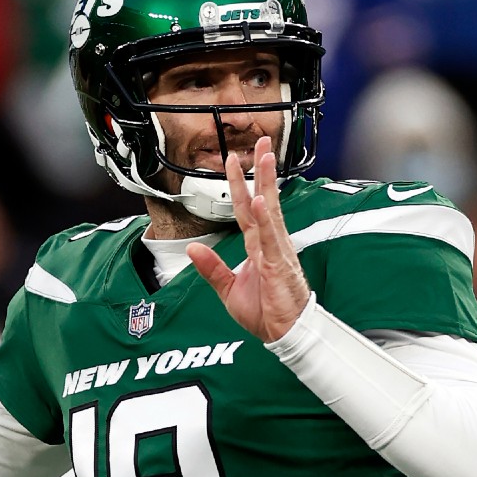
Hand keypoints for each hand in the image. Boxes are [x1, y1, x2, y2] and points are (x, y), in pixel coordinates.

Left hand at [187, 137, 310, 342]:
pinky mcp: (279, 264)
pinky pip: (270, 238)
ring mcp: (277, 251)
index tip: (235, 161)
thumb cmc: (264, 313)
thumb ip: (211, 268)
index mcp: (257, 247)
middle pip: (263, 199)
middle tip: (262, 142)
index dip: (240, 184)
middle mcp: (269, 243)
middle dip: (262, 170)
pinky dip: (264, 219)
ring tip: (265, 159)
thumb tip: (193, 247)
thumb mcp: (228, 289)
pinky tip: (259, 202)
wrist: (283, 334)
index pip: (246, 209)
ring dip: (266, 184)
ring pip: (270, 211)